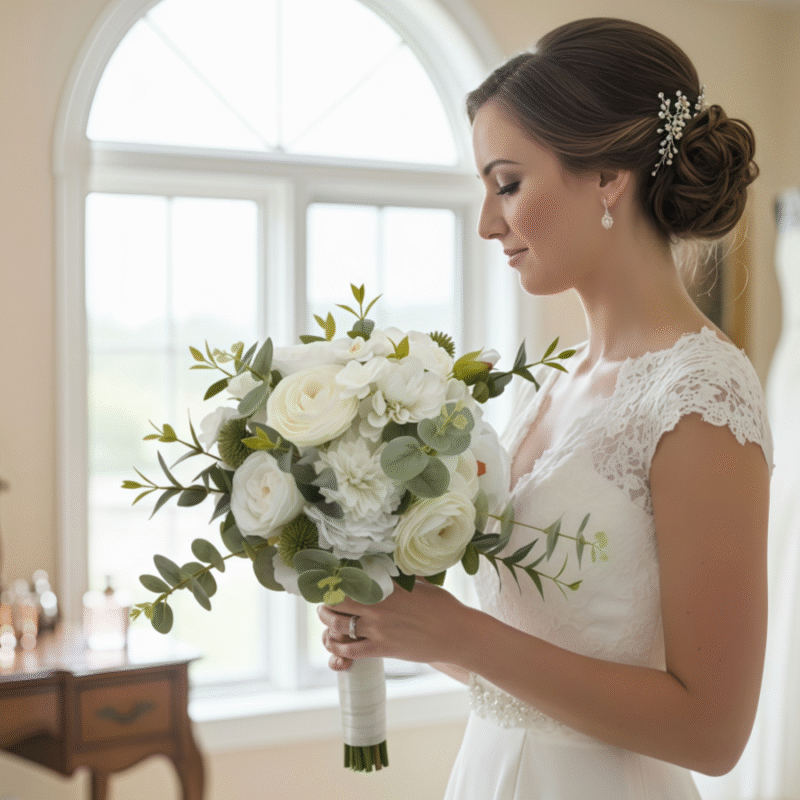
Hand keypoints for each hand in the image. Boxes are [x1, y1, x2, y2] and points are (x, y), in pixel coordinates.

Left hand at [317, 578, 470, 671]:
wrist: (457, 634)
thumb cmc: (443, 606)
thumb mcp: (421, 584)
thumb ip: (402, 577)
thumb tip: (391, 564)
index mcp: (387, 586)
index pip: (350, 580)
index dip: (334, 581)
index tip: (329, 581)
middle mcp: (379, 606)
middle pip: (337, 601)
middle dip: (326, 601)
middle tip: (325, 602)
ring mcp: (379, 629)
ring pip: (339, 625)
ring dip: (327, 623)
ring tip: (326, 620)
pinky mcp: (382, 649)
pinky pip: (350, 650)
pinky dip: (338, 648)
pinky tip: (335, 645)